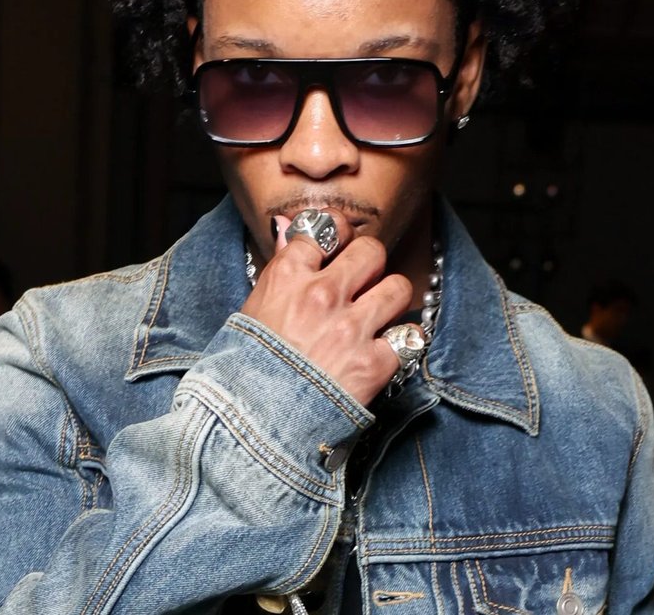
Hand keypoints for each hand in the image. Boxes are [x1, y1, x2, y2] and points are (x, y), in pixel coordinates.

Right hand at [240, 208, 412, 405]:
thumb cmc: (244, 370)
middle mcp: (322, 295)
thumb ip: (279, 268)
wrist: (251, 425)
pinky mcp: (373, 364)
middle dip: (371, 265)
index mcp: (287, 278)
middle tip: (363, 282)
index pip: (326, 229)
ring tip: (377, 316)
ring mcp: (350, 329)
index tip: (342, 244)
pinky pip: (409, 337)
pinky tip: (386, 350)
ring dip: (391, 300)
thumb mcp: (251, 310)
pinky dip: (402, 343)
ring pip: (398, 287)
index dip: (339, 234)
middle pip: (371, 251)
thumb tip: (289, 228)